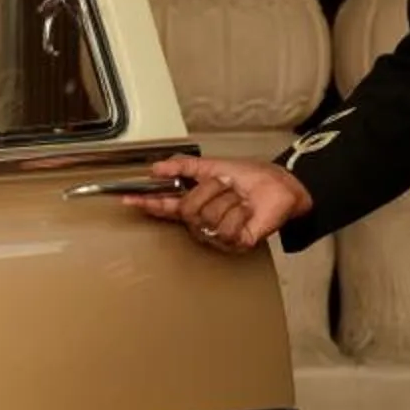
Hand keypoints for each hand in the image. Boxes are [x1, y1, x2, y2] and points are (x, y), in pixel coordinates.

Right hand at [126, 154, 311, 252]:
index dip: (147, 203)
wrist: (281, 186)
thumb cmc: (252, 178)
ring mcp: (218, 235)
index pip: (166, 206)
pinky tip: (248, 212)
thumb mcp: (214, 166)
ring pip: (209, 217)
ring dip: (229, 200)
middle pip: (189, 209)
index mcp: (196, 203)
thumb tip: (156, 167)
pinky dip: (241, 213)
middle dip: (211, 190)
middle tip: (227, 185)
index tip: (127, 199)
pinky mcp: (236, 243)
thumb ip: (184, 167)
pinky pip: (227, 228)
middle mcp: (203, 222)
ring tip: (241, 198)